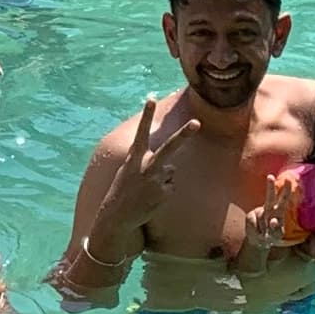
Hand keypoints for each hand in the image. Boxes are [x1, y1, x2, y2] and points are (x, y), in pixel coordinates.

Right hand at [87, 96, 194, 257]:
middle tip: (197, 122)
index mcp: (134, 158)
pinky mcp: (164, 193)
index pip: (141, 132)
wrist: (117, 215)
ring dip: (162, 180)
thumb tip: (172, 167)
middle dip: (184, 134)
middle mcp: (146, 166)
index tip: (150, 98)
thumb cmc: (122, 190)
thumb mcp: (128, 171)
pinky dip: (163, 192)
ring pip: (170, 171)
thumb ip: (147, 163)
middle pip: (170, 147)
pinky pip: (170, 186)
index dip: (146, 115)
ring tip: (146, 190)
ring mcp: (156, 180)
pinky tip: (151, 199)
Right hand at [237, 171, 305, 260]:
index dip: (286, 190)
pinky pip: (254, 222)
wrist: (259, 241)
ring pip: (262, 217)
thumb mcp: (277, 236)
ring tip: (264, 234)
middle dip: (270, 186)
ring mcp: (259, 211)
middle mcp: (269, 209)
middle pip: (270, 196)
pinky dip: (256, 230)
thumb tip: (273, 220)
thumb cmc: (271, 236)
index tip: (288, 180)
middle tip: (270, 176)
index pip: (284, 199)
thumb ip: (277, 229)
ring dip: (263, 229)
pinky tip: (257, 232)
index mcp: (279, 212)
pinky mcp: (250, 215)